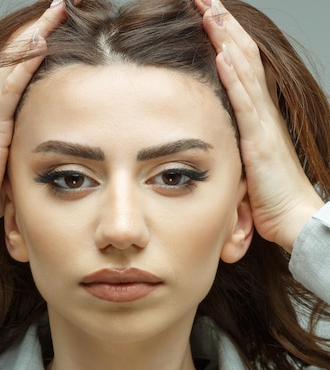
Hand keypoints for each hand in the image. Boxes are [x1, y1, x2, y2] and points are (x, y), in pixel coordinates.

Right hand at [0, 0, 66, 247]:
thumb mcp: (7, 160)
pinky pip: (11, 86)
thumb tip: (45, 147)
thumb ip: (23, 144)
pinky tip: (41, 42)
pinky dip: (26, 63)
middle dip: (38, 26)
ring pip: (13, 61)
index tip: (57, 25)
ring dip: (36, 33)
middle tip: (61, 4)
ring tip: (57, 10)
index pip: (14, 66)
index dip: (34, 43)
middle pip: (14, 54)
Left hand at [195, 0, 323, 252]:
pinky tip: (222, 54)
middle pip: (243, 58)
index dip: (226, 39)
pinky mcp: (260, 141)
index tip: (207, 14)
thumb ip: (230, 144)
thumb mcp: (244, 163)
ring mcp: (263, 124)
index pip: (241, 67)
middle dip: (224, 25)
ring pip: (244, 71)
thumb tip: (209, 140)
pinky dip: (234, 77)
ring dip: (226, 39)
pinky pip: (245, 103)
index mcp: (257, 116)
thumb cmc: (270, 197)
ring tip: (210, 10)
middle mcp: (262, 112)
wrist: (292, 218)